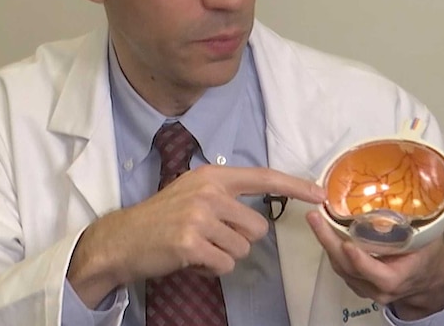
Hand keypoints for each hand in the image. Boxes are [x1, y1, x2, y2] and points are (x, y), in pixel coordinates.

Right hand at [67, 165, 323, 307]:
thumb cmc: (161, 217)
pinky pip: (225, 264)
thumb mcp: (192, 192)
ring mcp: (200, 217)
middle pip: (257, 228)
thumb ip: (224, 196)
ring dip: (224, 255)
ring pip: (243, 249)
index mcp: (212, 176)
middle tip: (209, 237)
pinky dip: (211, 267)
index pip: (263, 177)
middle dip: (239, 240)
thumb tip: (260, 216)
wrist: (123, 239)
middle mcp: (209, 192)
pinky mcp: (192, 243)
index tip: (320, 195)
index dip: (294, 186)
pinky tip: (190, 258)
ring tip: (197, 246)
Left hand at [307, 161, 443, 319]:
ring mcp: (365, 284)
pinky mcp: (355, 279)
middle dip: (330, 243)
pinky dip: (329, 247)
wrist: (428, 278)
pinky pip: (339, 265)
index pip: (378, 274)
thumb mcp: (442, 225)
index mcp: (400, 275)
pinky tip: (321, 227)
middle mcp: (380, 284)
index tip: (350, 245)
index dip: (362, 263)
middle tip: (317, 218)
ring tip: (315, 217)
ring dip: (325, 242)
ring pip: (340, 267)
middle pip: (349, 268)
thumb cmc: (429, 252)